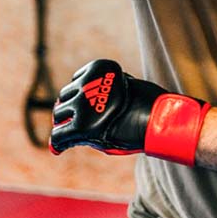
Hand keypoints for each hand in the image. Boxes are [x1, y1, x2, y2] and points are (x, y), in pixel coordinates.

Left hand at [50, 59, 209, 165]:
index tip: (77, 109)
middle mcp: (87, 84)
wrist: (158, 122)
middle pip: (64, 96)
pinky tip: (58, 149)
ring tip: (76, 132)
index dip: (75, 98)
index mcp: (97, 68)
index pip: (76, 81)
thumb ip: (99, 98)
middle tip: (74, 122)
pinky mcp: (82, 126)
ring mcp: (83, 104)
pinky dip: (57, 144)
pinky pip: (60, 136)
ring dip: (63, 122)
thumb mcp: (120, 94)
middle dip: (67, 110)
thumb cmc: (145, 108)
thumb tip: (75, 109)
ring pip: (58, 114)